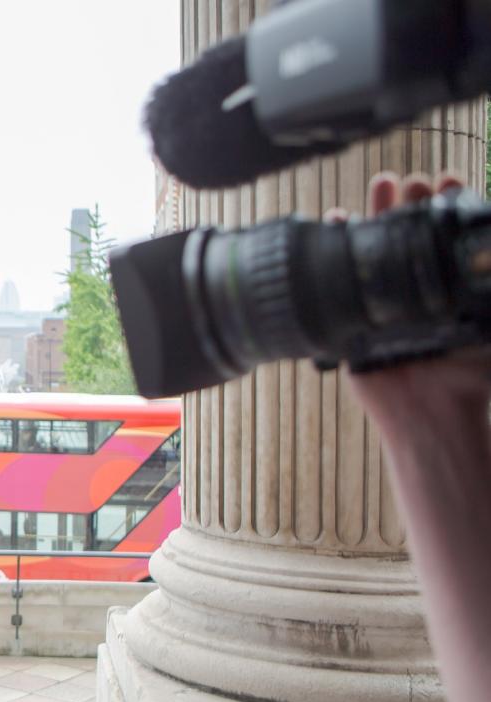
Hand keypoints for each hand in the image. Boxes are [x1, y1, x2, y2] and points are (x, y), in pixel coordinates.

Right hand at [337, 172, 490, 444]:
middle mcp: (416, 290)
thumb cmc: (472, 377)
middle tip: (412, 181)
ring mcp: (382, 303)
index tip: (450, 182)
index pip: (445, 236)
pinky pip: (339, 280)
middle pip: (409, 235)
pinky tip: (338, 220)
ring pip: (376, 249)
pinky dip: (336, 247)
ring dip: (377, 213)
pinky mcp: (353, 320)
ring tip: (383, 184)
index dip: (447, 206)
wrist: (435, 413)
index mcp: (449, 287)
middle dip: (410, 204)